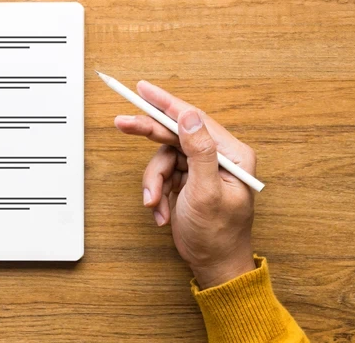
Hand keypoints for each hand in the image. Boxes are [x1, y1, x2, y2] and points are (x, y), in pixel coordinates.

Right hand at [114, 81, 256, 288]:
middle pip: (175, 133)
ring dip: (154, 181)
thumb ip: (200, 151)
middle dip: (149, 135)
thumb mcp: (207, 192)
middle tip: (122, 123)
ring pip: (164, 157)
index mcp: (232, 155)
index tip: (143, 89)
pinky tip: (162, 210)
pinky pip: (163, 174)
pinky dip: (157, 191)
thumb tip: (189, 116)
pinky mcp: (188, 180)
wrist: (213, 266)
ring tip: (154, 201)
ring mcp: (202, 168)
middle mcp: (218, 157)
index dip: (165, 103)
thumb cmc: (218, 236)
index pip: (194, 119)